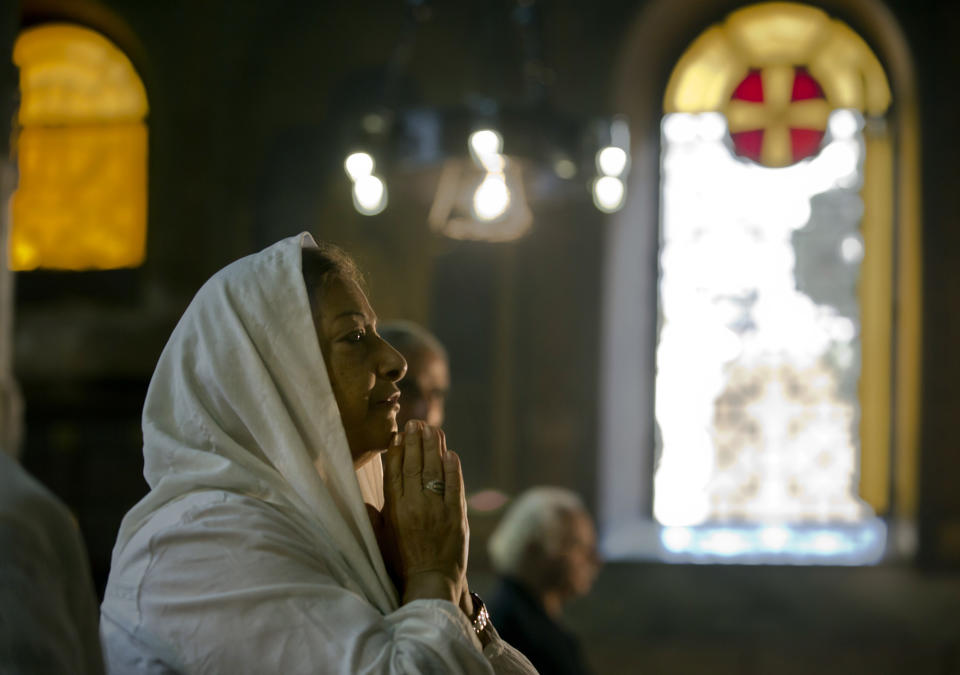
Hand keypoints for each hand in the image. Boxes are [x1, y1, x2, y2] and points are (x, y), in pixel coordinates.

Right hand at [383, 420, 468, 604]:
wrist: (431, 580)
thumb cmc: (403, 561)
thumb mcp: (382, 539)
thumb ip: (375, 516)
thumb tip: (363, 499)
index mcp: (395, 509)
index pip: (395, 472)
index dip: (398, 450)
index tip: (400, 433)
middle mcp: (414, 505)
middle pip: (415, 465)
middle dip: (416, 441)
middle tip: (416, 422)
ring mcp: (436, 509)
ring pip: (434, 470)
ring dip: (434, 447)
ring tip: (433, 429)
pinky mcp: (456, 515)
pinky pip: (454, 486)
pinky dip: (453, 468)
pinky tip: (450, 454)